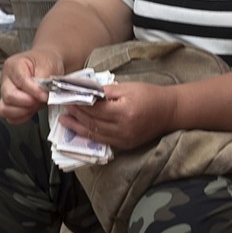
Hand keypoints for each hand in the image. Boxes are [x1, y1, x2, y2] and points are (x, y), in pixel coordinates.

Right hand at [0, 49, 63, 124]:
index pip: (20, 81)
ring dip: (23, 111)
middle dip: (27, 102)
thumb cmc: (46, 62)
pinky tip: (31, 110)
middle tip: (40, 100)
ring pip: (5, 109)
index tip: (45, 95)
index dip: (34, 91)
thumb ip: (44, 81)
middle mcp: (6, 79)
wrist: (48, 64)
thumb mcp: (49, 66)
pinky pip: (9, 117)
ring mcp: (6, 92)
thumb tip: (42, 96)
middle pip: (9, 96)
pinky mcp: (9, 104)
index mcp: (14, 65)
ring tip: (36, 105)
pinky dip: (21, 117)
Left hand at [59, 81, 177, 149]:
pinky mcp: (125, 145)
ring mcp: (124, 140)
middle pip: (92, 122)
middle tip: (62, 106)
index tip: (67, 97)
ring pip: (95, 134)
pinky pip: (103, 141)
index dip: (79, 103)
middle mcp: (122, 129)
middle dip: (76, 114)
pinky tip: (80, 129)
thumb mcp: (128, 87)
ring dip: (78, 127)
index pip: (95, 109)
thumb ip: (106, 92)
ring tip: (65, 120)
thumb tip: (86, 92)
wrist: (169, 112)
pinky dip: (89, 135)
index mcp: (124, 112)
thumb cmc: (149, 95)